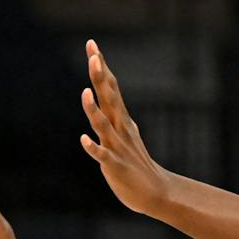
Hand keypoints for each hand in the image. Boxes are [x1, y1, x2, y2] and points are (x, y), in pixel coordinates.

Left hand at [79, 39, 172, 216]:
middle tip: (93, 53)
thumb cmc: (135, 164)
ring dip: (94, 109)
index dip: (101, 67)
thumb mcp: (123, 133)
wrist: (155, 193)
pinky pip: (102, 155)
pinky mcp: (115, 166)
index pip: (110, 87)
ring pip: (104, 124)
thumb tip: (105, 95)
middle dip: (100, 76)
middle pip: (109, 97)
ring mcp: (118, 146)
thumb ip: (112, 114)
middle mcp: (120, 128)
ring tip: (85, 92)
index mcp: (121, 119)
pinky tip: (83, 140)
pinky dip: (93, 147)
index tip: (92, 45)